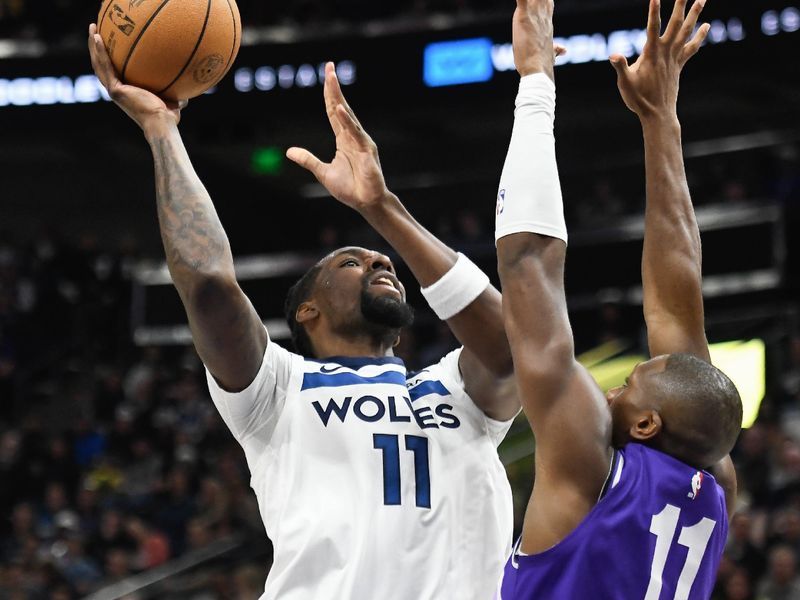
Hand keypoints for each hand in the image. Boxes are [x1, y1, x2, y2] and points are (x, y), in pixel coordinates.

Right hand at [88, 23, 185, 134]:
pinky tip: (98, 38)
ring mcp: (114, 90)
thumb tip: (187, 88)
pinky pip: (105, 67)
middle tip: (95, 29)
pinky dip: (100, 52)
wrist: (162, 123)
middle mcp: (117, 90)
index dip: (109, 57)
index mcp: (126, 91)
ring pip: (99, 64)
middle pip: (102, 65)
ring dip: (94, 45)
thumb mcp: (173, 99)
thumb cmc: (168, 116)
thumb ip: (175, 92)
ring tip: (92, 27)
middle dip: (97, 47)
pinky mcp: (115, 90)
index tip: (109, 42)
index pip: (113, 71)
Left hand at [287, 63, 388, 212]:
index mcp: (343, 139)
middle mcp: (353, 136)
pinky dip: (346, 120)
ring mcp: (361, 142)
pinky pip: (354, 132)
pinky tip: (339, 108)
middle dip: (334, 87)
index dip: (329, 94)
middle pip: (340, 107)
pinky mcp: (366, 151)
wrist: (366, 203)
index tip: (326, 75)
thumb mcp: (322, 172)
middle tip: (329, 66)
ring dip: (339, 96)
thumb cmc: (350, 189)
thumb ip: (308, 160)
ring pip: (347, 115)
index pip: (333, 112)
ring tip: (332, 79)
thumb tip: (289, 152)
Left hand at [513, 0, 555, 78]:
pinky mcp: (523, 15)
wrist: (537, 69)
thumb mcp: (550, 54)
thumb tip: (564, 50)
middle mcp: (543, 15)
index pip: (547, 3)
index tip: (539, 2)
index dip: (543, 0)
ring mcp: (534, 14)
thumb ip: (556, 49)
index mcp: (547, 22)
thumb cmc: (542, 64)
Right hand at [610, 0, 709, 119]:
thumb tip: (613, 55)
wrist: (657, 114)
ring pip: (687, 32)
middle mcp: (666, 52)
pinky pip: (691, 47)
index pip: (652, 28)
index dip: (654, 11)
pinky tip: (706, 26)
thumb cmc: (639, 99)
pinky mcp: (679, 65)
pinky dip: (699, 36)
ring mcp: (674, 58)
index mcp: (651, 54)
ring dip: (695, 15)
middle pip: (676, 24)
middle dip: (680, 6)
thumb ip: (620, 67)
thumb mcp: (625, 83)